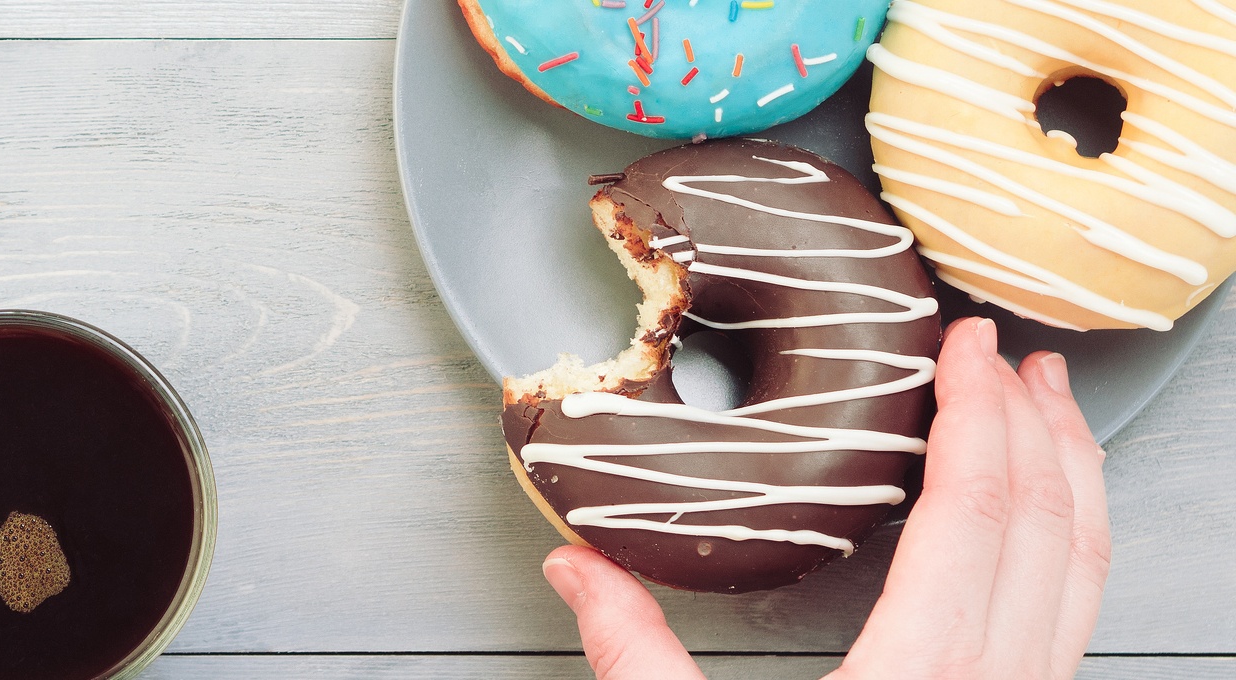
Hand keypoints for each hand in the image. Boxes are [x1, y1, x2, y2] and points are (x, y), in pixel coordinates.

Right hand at [541, 317, 1109, 678]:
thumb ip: (634, 657)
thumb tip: (575, 569)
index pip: (974, 513)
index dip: (978, 416)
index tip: (968, 350)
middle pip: (1046, 528)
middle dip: (1038, 425)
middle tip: (1010, 355)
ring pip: (1083, 573)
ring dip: (1073, 479)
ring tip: (1050, 414)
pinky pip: (1074, 618)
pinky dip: (1072, 546)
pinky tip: (1045, 528)